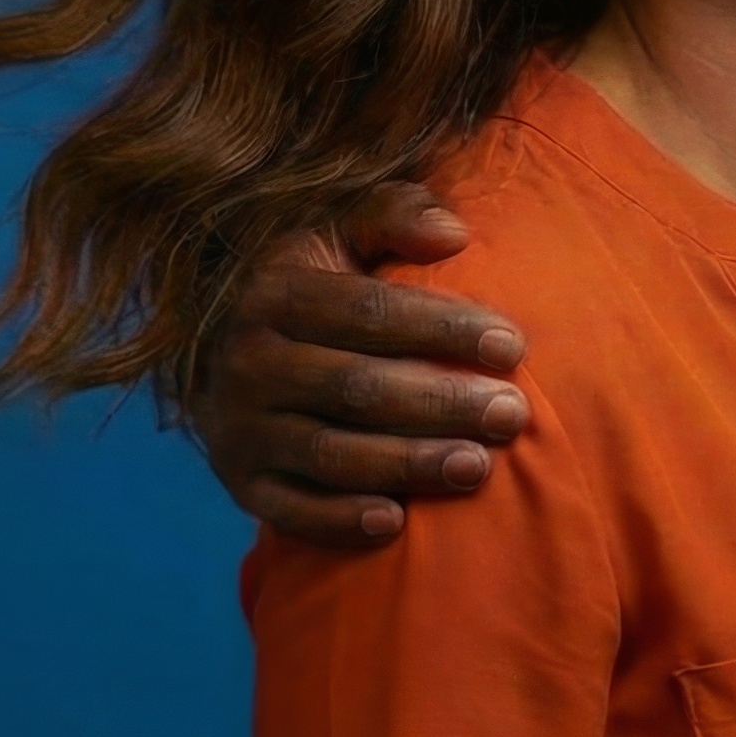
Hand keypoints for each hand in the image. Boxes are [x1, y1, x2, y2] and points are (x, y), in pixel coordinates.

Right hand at [185, 182, 531, 546]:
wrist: (223, 353)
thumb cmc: (312, 287)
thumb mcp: (339, 231)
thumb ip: (395, 213)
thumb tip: (454, 233)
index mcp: (276, 293)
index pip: (368, 311)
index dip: (443, 327)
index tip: (512, 346)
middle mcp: (249, 362)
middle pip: (357, 387)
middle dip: (441, 402)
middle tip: (512, 415)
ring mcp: (239, 428)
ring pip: (331, 453)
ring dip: (407, 463)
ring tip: (477, 465)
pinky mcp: (239, 484)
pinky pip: (290, 511)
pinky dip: (340, 520)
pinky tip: (395, 523)